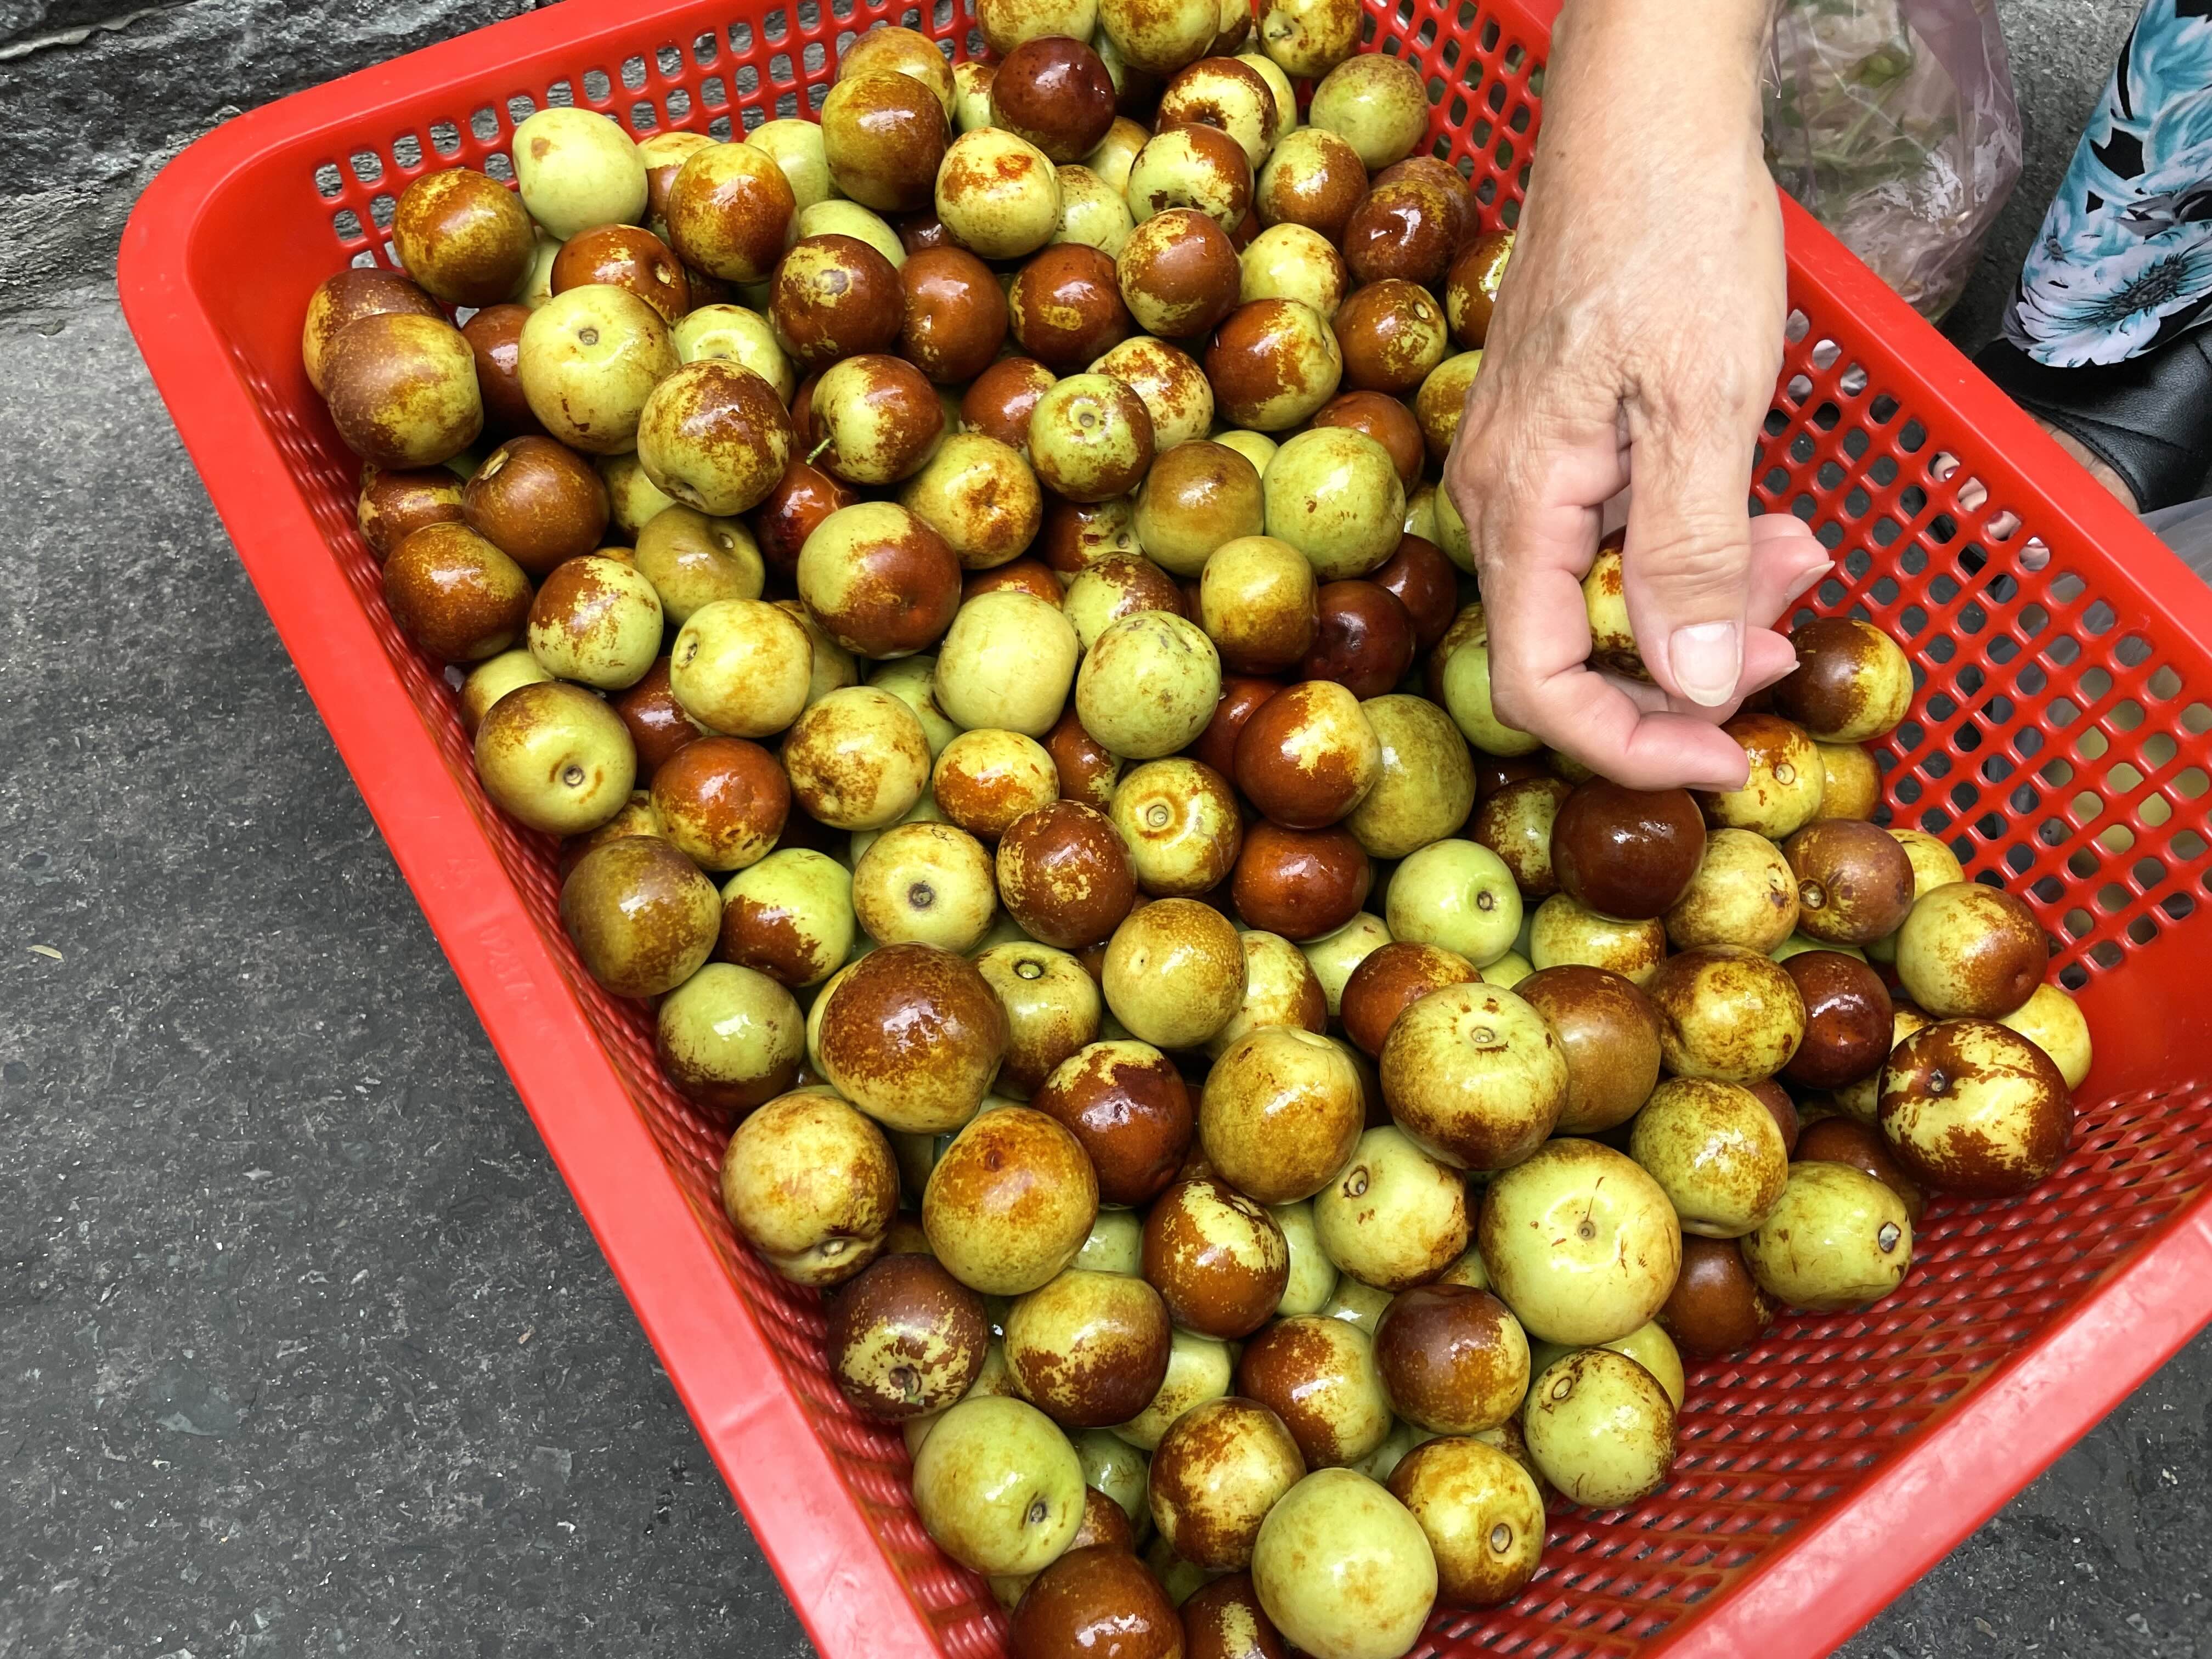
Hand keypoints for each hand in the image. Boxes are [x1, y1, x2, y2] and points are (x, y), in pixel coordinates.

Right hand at [1442, 0, 1831, 791]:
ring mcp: (1533, 470)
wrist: (1643, 112)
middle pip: (1582, 650)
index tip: (1729, 760)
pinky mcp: (1569, 441)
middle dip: (1693, 664)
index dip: (1632, 746)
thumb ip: (1690, 558)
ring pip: (1611, 592)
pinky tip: (1765, 519)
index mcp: (1520, 509)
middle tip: (1792, 627)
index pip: (1541, 687)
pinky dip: (1700, 546)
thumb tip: (1687, 686)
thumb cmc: (1668, 237)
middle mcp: (1505, 502)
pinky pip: (1623, 534)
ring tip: (1802, 554)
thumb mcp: (1704, 409)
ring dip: (1711, 601)